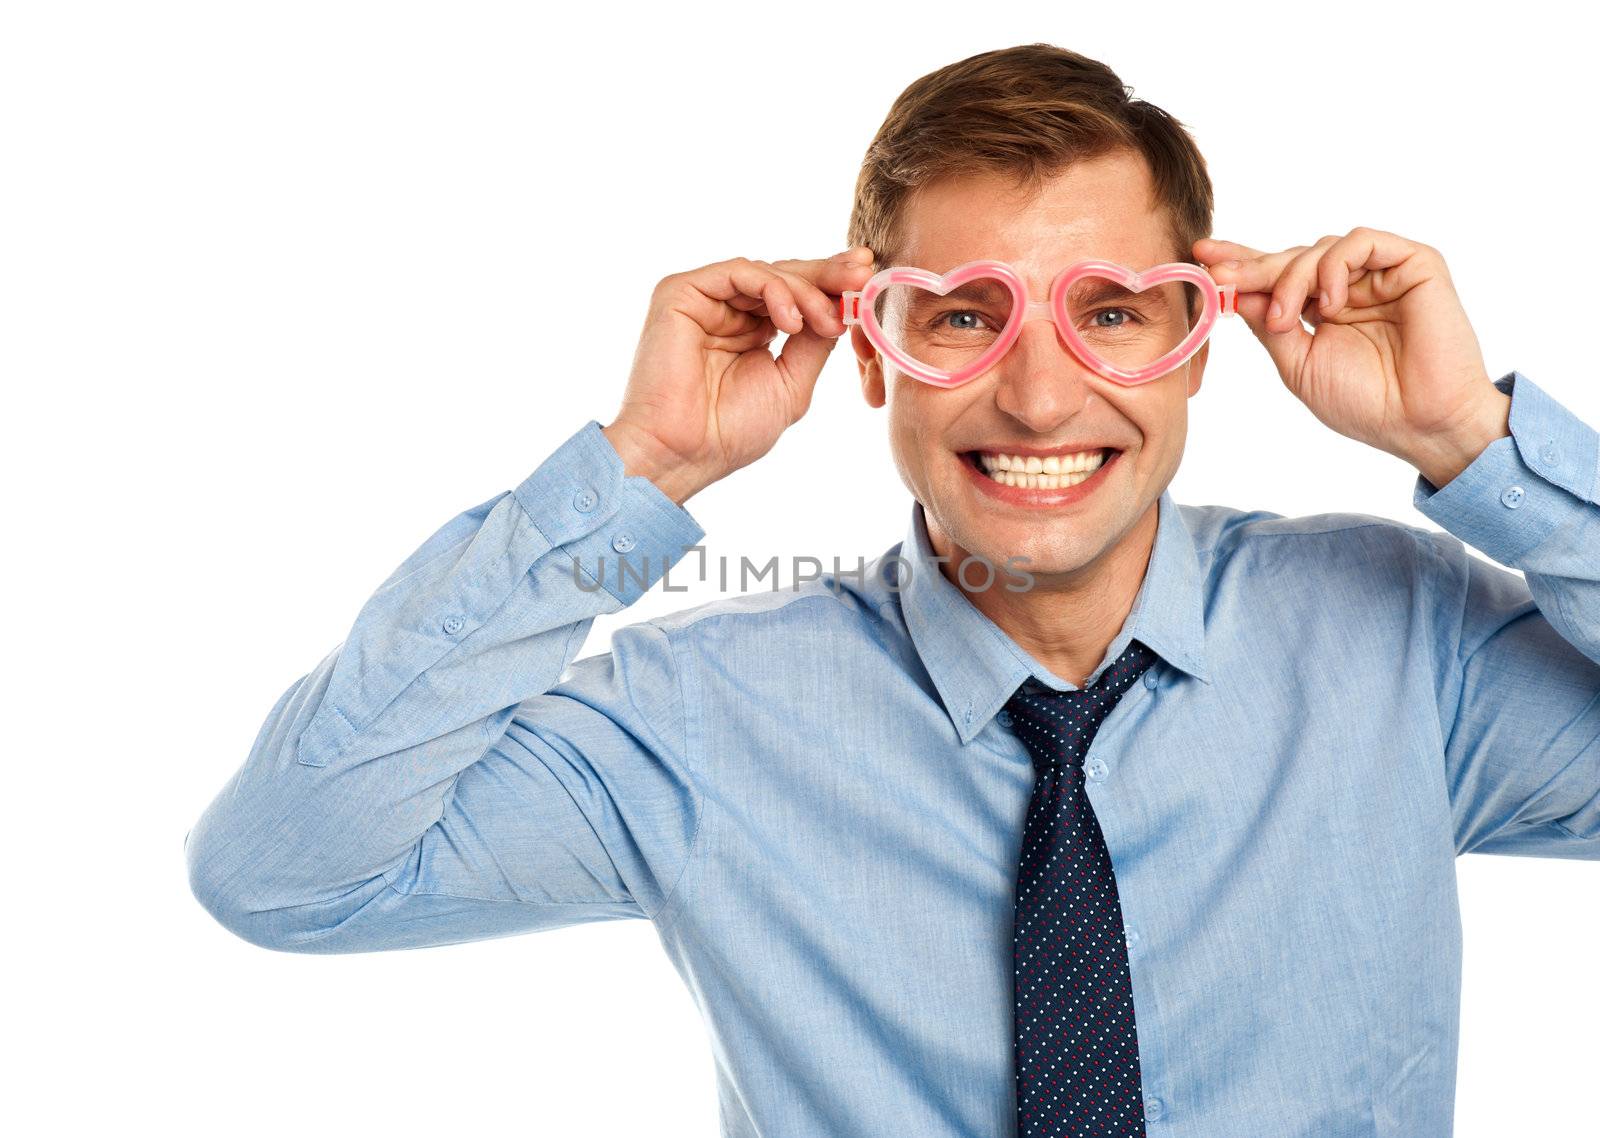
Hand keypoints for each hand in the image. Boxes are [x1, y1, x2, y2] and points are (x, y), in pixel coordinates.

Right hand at [601, 247, 876, 505]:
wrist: (683, 452)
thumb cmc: (730, 432)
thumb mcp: (792, 383)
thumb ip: (815, 342)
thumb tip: (844, 305)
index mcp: (750, 333)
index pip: (795, 298)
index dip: (831, 287)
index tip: (868, 277)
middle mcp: (726, 312)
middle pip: (784, 277)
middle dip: (828, 275)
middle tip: (863, 271)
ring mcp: (704, 300)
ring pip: (767, 272)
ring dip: (807, 291)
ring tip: (828, 321)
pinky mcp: (681, 292)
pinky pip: (738, 272)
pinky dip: (774, 289)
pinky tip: (793, 321)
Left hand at [1194, 227, 1509, 485]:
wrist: (1420, 423)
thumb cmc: (1365, 403)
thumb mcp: (1297, 364)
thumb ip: (1268, 324)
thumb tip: (1233, 290)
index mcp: (1323, 310)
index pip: (1278, 277)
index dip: (1242, 264)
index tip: (1201, 254)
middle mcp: (1351, 287)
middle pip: (1293, 258)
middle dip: (1253, 267)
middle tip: (1221, 276)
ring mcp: (1381, 274)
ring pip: (1321, 247)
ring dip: (1292, 278)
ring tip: (1286, 318)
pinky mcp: (1414, 264)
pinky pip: (1361, 241)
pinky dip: (1334, 266)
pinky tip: (1330, 303)